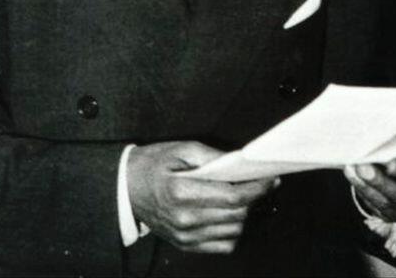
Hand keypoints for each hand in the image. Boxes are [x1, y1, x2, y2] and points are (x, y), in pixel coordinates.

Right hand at [127, 140, 278, 253]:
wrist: (125, 188)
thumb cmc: (153, 164)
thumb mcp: (180, 149)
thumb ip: (210, 156)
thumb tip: (239, 162)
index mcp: (182, 192)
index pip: (232, 196)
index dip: (256, 188)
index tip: (270, 178)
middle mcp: (185, 219)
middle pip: (237, 214)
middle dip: (254, 198)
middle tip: (261, 182)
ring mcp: (185, 236)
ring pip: (233, 231)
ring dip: (244, 214)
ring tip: (243, 196)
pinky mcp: (185, 245)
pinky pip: (222, 246)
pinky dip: (233, 231)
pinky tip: (229, 215)